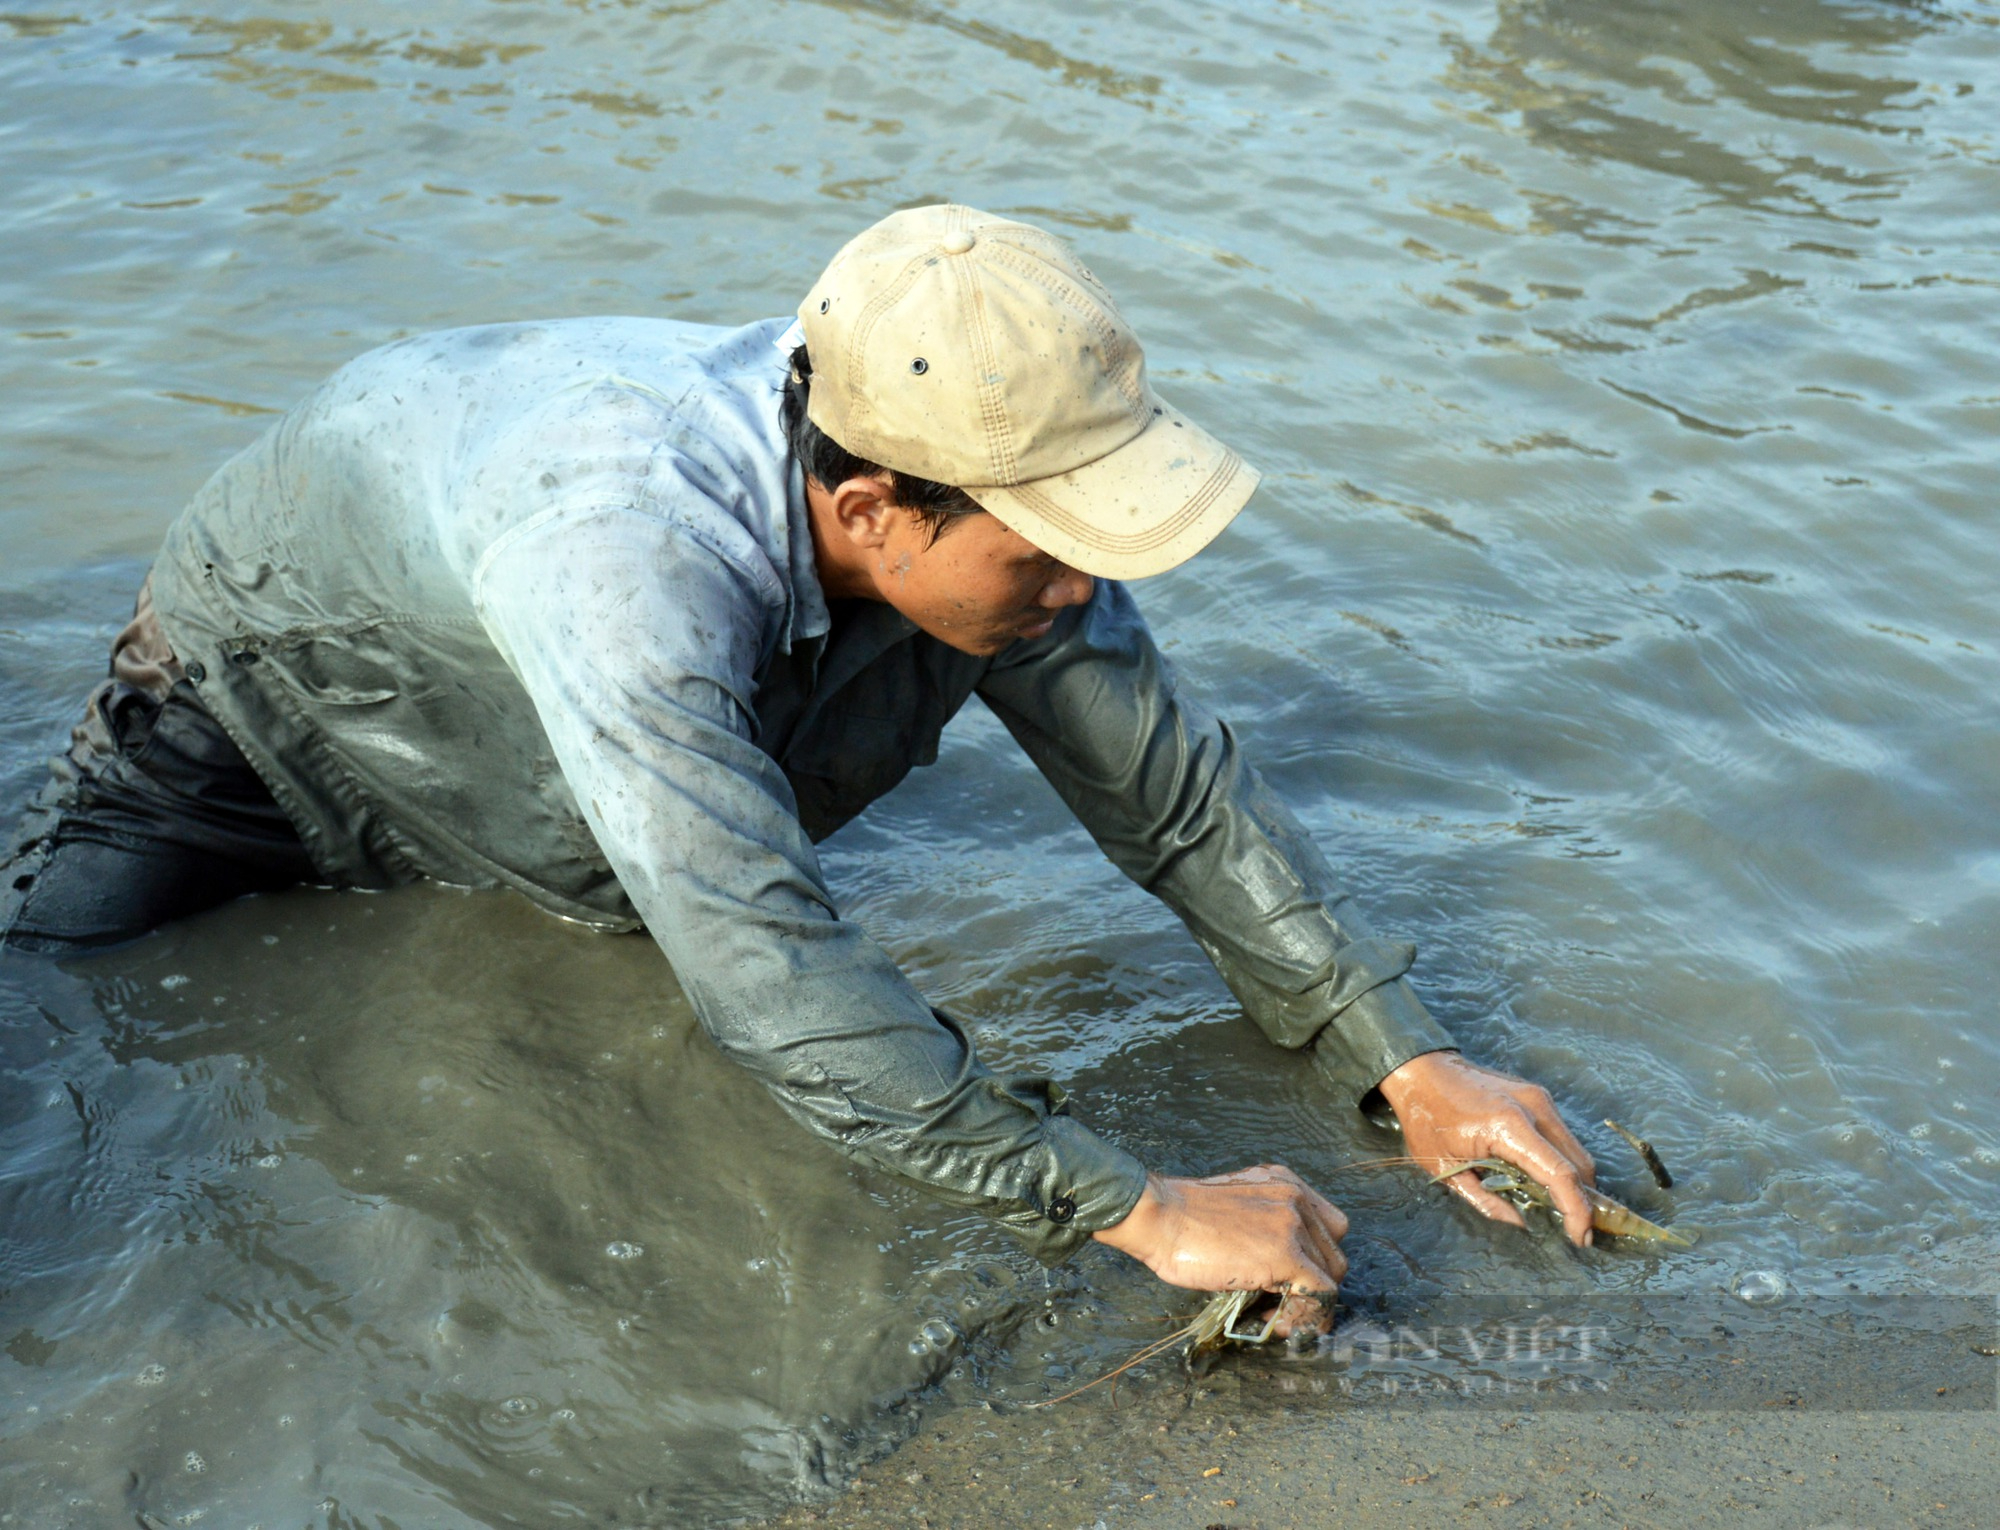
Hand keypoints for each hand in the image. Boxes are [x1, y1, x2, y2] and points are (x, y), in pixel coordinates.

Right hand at [1092, 1165, 1346, 1336]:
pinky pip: (1320, 1296)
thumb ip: (1263, 1223)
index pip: (1327, 1227)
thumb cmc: (1180, 1216)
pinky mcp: (1286, 1255)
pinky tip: (1275, 1323)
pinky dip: (1305, 1317)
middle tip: (1279, 1305)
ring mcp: (1294, 1225)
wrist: (1158, 1216)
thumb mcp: (1235, 1204)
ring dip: (1308, 1303)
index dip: (1312, 1260)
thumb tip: (1275, 1267)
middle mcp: (1296, 1198)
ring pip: (1331, 1277)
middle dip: (1312, 1285)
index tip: (1286, 1281)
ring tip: (1274, 1316)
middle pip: (1334, 1253)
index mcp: (1284, 1182)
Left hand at [1378, 1051, 1598, 1247]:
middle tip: (1572, 1229)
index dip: (1577, 1210)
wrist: (1423, 1070)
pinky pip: (1562, 1136)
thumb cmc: (1426, 1118)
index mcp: (1509, 1127)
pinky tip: (1543, 1178)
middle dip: (1582, 1201)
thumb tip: (1521, 1224)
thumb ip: (1486, 1201)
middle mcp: (1534, 1109)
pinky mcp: (1538, 1096)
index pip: (1560, 1174)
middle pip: (1579, 1164)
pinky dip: (1562, 1161)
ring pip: (1576, 1150)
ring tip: (1558, 1208)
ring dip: (1574, 1181)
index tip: (1581, 1238)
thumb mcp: (1445, 1168)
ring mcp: (1539, 1099)